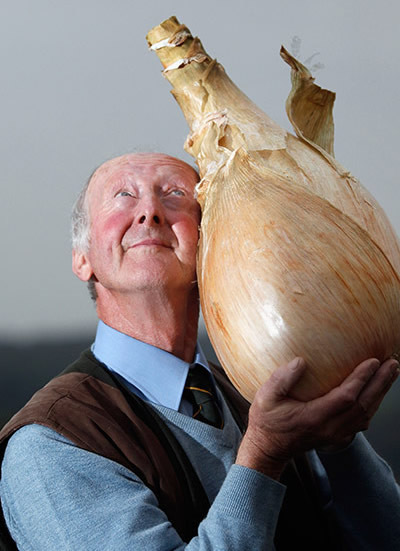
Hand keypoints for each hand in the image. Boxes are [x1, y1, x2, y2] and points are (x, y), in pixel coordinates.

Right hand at [235, 356, 398, 478]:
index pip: (346, 397)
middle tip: (392, 364)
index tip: (372, 361)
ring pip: (366, 415)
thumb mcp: (265, 397)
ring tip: (390, 373)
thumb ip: (281, 379)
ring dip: (380, 394)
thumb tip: (300, 361)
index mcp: (314, 417)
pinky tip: (375, 393)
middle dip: (380, 384)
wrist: (268, 448)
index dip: (361, 379)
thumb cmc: (266, 421)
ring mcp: (335, 435)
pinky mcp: (337, 436)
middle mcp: (330, 428)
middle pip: (363, 406)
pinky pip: (361, 421)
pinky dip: (372, 405)